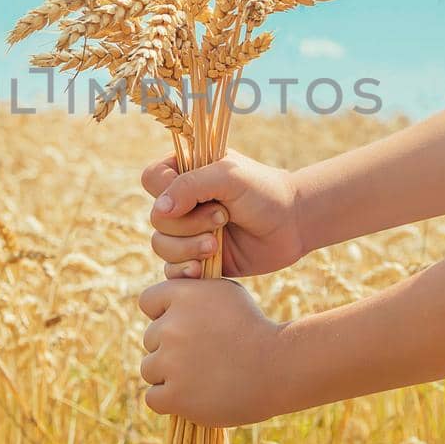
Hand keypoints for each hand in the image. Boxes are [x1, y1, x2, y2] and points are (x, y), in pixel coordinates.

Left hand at [138, 278, 288, 426]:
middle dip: (169, 347)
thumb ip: (191, 293)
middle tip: (202, 356)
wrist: (279, 366)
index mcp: (182, 295)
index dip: (163, 314)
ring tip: (201, 376)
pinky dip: (170, 400)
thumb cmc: (254, 328)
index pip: (147, 302)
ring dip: (168, 375)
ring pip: (149, 369)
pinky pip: (154, 398)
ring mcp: (171, 361)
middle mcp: (171, 326)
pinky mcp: (175, 395)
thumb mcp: (226, 294)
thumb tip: (162, 301)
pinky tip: (194, 395)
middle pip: (150, 339)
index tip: (184, 326)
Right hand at [141, 151, 305, 278]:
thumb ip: (190, 186)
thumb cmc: (263, 192)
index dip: (165, 192)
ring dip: (188, 248)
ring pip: (161, 245)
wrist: (292, 226)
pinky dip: (184, 271)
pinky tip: (203, 268)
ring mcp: (188, 232)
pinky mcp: (196, 259)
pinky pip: (171, 270)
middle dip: (188, 223)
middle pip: (156, 217)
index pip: (152, 179)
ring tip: (216, 246)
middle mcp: (183, 202)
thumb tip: (159, 210)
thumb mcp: (228, 177)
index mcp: (186, 172)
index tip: (195, 197)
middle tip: (223, 217)